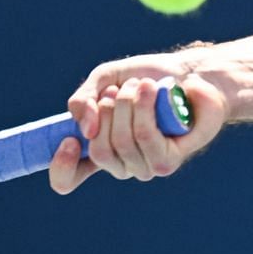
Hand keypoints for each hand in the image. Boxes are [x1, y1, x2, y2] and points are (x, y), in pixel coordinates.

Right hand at [49, 54, 228, 193]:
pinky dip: (145, 107)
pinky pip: (145, 137)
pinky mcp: (167, 162)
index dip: (61, 167)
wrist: (191, 74)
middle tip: (120, 89)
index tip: (70, 141)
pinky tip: (152, 91)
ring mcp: (144, 167)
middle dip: (107, 110)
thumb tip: (84, 130)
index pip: (68, 179)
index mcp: (100, 149)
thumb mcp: (105, 79)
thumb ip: (83, 100)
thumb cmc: (148, 79)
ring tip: (142, 84)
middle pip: (98, 150)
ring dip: (128, 103)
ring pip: (123, 141)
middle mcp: (120, 164)